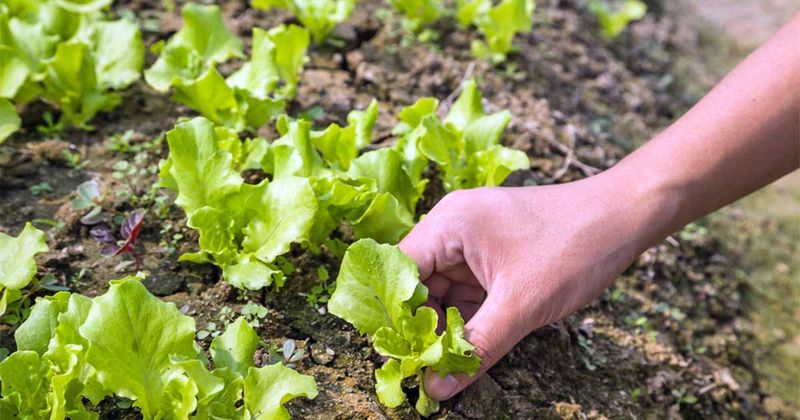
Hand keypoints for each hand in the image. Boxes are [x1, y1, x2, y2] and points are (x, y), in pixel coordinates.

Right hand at [399, 171, 670, 400]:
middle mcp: (454, 226)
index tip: (402, 355)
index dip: (396, 315)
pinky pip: (466, 289)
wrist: (626, 217)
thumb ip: (475, 347)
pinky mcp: (493, 254)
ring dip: (445, 324)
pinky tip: (470, 344)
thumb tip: (437, 388)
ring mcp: (474, 240)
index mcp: (450, 223)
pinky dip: (467, 315)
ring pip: (442, 290)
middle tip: (427, 367)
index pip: (399, 271)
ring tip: (448, 361)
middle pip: (418, 283)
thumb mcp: (521, 305)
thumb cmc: (574, 248)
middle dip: (422, 325)